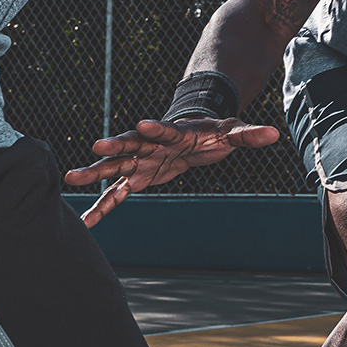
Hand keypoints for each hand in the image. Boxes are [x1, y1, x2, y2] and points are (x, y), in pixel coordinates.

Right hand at [64, 118, 278, 227]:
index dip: (155, 127)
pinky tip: (84, 223)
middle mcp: (152, 145)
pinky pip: (118, 194)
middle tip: (96, 146)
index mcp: (174, 132)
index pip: (164, 129)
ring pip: (116, 167)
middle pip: (131, 144)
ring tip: (70, 179)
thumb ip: (250, 134)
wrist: (193, 131)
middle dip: (115, 146)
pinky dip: (102, 208)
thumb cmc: (213, 131)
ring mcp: (142, 161)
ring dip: (96, 173)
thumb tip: (276, 134)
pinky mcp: (140, 178)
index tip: (142, 123)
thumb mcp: (233, 132)